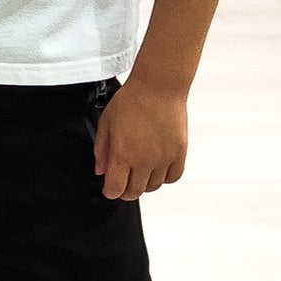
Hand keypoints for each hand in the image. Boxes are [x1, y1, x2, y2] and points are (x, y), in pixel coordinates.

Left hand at [93, 79, 187, 198]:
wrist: (158, 88)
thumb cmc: (130, 102)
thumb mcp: (106, 124)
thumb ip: (102, 150)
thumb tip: (101, 171)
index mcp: (123, 155)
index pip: (116, 189)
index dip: (110, 191)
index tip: (109, 188)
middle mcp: (145, 161)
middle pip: (135, 191)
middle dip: (125, 191)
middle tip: (122, 184)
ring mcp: (164, 159)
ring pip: (154, 186)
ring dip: (144, 184)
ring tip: (138, 174)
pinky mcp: (179, 153)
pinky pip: (173, 177)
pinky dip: (164, 178)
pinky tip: (156, 170)